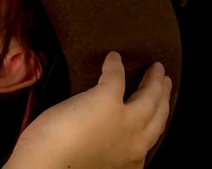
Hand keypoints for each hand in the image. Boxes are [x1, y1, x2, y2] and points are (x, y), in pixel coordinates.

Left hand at [3, 51, 171, 168]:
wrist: (49, 167)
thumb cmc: (60, 166)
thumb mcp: (94, 162)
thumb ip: (105, 150)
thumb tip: (97, 138)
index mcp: (131, 162)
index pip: (151, 139)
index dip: (156, 121)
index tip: (158, 111)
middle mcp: (135, 145)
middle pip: (158, 116)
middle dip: (164, 98)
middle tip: (166, 82)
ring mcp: (125, 122)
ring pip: (149, 97)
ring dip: (154, 82)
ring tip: (156, 69)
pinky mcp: (106, 101)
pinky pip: (116, 77)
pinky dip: (115, 66)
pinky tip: (114, 58)